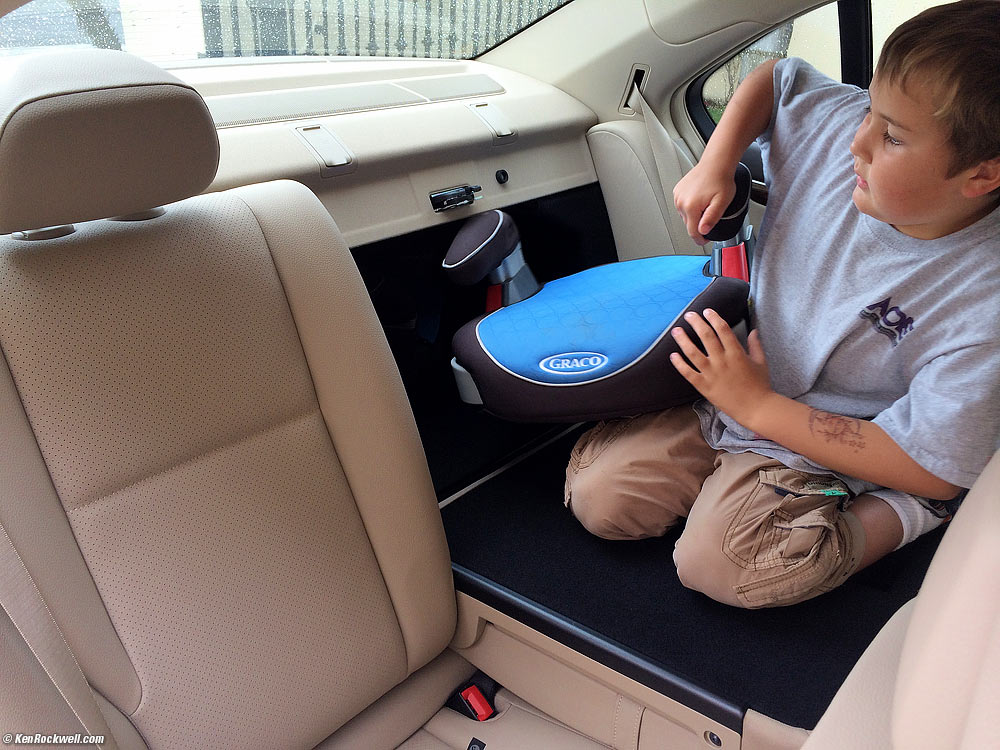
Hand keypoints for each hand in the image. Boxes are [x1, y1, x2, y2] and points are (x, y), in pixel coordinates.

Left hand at [669, 309, 772, 424]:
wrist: (755, 408)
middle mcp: (722, 361)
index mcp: (737, 353)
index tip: (707, 311)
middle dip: (696, 323)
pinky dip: (679, 364)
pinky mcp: (704, 386)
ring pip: (693, 353)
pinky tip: (673, 355)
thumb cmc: (760, 385)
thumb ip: (755, 345)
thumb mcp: (761, 362)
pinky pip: (688, 373)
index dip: (714, 318)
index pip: (723, 329)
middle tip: (689, 315)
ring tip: (676, 331)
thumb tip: (753, 331)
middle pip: (706, 337)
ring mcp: (712, 374)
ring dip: (683, 340)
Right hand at [672, 161, 736, 244]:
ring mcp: (677, 196)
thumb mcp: (722, 202)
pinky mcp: (677, 191)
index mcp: (690, 207)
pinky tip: (700, 199)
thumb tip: (702, 231)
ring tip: (706, 204)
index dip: (701, 239)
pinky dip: (690, 206)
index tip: (706, 239)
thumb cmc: (720, 179)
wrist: (716, 163)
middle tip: (712, 215)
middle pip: (689, 224)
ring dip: (695, 215)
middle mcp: (681, 202)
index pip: (692, 232)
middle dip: (699, 225)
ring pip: (685, 215)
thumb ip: (712, 218)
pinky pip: (682, 206)